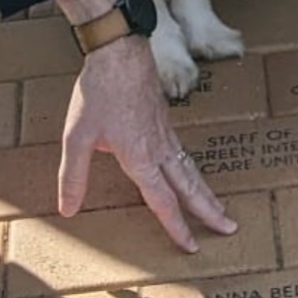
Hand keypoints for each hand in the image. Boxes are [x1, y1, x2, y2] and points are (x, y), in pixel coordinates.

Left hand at [56, 33, 236, 248]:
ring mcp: (166, 132)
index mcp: (140, 158)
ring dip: (206, 191)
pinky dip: (193, 169)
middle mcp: (160, 149)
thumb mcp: (77, 137)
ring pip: (191, 169)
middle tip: (230, 228)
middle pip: (190, 187)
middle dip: (210, 211)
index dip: (177, 227)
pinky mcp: (165, 118)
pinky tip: (188, 170)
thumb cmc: (99, 92)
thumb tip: (68, 210)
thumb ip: (73, 176)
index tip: (191, 246)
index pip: (163, 201)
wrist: (120, 51)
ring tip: (219, 208)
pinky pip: (183, 151)